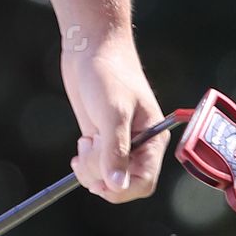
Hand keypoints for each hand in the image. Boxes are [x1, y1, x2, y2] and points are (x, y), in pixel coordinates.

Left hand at [61, 27, 168, 202]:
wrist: (90, 46)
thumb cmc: (108, 72)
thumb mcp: (113, 111)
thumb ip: (115, 150)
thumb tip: (116, 186)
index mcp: (153, 139)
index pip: (144, 182)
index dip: (123, 189)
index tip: (100, 180)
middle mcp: (139, 144)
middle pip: (123, 183)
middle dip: (101, 175)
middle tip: (87, 148)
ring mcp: (119, 141)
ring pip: (106, 176)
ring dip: (90, 167)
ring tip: (84, 142)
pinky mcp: (101, 136)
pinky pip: (95, 165)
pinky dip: (85, 161)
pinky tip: (82, 142)